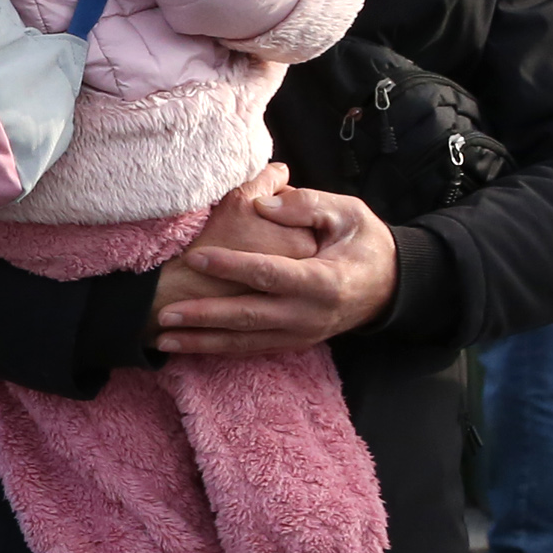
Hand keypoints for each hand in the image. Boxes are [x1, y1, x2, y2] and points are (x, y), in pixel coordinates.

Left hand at [155, 178, 397, 357]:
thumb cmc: (365, 243)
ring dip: (202, 342)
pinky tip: (188, 348)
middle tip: (164, 312)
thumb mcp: (349, 214)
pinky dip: (218, 350)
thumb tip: (265, 203)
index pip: (269, 273)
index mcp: (324, 280)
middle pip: (249, 316)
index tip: (195, 257)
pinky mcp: (293, 343)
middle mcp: (309, 314)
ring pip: (244, 341)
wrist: (389, 286)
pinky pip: (251, 349)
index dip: (231, 266)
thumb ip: (308, 205)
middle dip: (204, 316)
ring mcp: (301, 334)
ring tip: (162, 339)